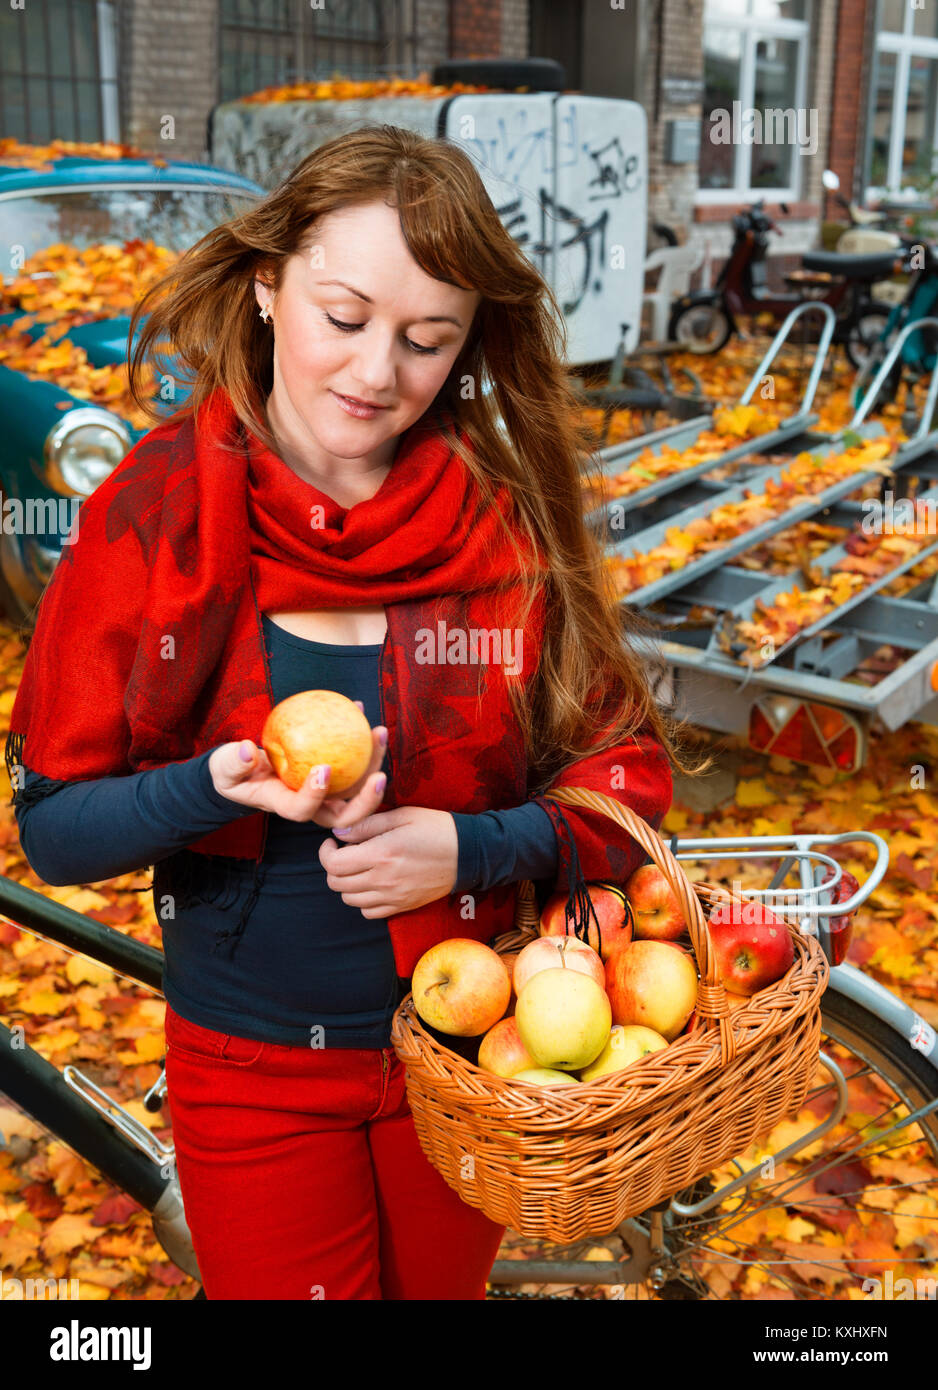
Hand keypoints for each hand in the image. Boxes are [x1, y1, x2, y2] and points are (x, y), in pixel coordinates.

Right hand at [208, 722, 388, 829]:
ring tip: (378, 732)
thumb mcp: (225, 766)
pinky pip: (354, 761)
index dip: (315, 797)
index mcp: (283, 805)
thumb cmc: (233, 771)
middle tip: (378, 774)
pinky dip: (360, 739)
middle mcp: (311, 805)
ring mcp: (325, 792)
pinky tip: (360, 708)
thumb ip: (233, 763)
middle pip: (345, 815)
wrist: (244, 769)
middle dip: (367, 801)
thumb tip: (246, 751)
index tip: (322, 769)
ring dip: (374, 763)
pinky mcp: (333, 776)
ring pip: (357, 789)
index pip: (302, 810)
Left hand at [319, 806, 458, 916]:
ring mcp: (393, 897)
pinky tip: (372, 883)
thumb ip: (368, 824)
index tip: (333, 842)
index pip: (333, 864)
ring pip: (349, 900)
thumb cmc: (437, 828)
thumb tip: (340, 832)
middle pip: (337, 884)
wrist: (469, 853)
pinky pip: (369, 912)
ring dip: (347, 883)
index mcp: (381, 854)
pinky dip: (363, 900)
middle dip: (333, 867)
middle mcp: (383, 880)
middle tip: (344, 852)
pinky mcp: (402, 906)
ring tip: (359, 867)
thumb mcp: (402, 815)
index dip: (326, 852)